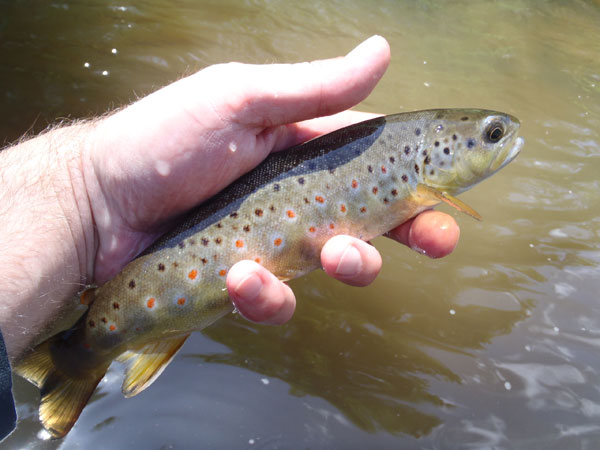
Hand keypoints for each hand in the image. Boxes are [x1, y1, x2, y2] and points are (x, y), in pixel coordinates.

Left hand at [83, 35, 458, 324]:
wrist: (96, 202)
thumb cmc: (162, 140)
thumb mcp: (240, 99)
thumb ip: (313, 88)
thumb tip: (381, 51)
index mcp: (304, 152)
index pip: (376, 166)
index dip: (418, 184)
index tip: (450, 199)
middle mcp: (296, 199)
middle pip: (372, 220)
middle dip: (409, 234)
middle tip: (435, 241)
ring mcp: (273, 244)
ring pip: (333, 267)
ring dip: (347, 265)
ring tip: (326, 255)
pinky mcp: (245, 283)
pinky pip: (275, 300)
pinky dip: (266, 294)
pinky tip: (240, 276)